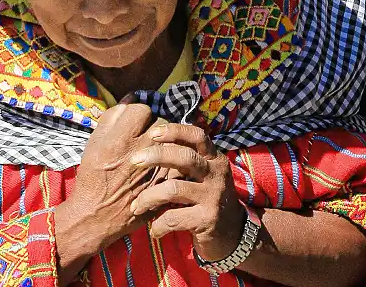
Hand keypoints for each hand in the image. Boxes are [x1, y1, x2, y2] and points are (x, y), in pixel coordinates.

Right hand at [54, 97, 168, 277]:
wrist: (97, 215)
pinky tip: (165, 163)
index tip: (134, 121)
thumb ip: (112, 118)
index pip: (143, 109)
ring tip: (157, 148)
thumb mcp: (94, 143)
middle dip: (155, 126)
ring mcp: (156, 168)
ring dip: (167, 141)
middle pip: (161, 123)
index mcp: (120, 140)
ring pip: (172, 141)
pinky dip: (174, 159)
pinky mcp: (165, 182)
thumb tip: (129, 100)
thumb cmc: (93, 177)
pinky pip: (178, 161)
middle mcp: (141, 152)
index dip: (138, 112)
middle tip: (146, 134)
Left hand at [128, 123, 245, 262]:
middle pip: (185, 157)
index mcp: (214, 159)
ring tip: (136, 207)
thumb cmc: (206, 199)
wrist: (232, 233)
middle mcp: (216, 174)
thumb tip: (152, 139)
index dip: (175, 131)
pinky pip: (173, 218)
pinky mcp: (208, 220)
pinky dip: (158, 225)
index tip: (153, 133)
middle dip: (156, 156)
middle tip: (134, 161)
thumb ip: (185, 160)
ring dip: (148, 198)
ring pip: (173, 189)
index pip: (197, 136)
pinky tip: (154, 231)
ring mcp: (213, 197)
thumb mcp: (203, 175)